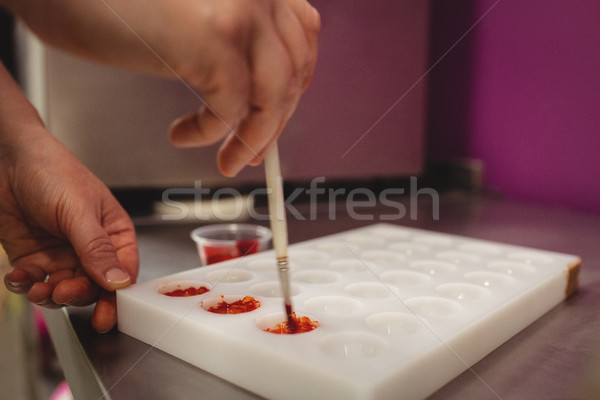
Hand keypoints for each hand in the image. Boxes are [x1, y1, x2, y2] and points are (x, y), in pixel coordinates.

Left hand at [0, 124, 138, 332]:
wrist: (6, 159)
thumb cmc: (52, 170)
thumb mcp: (79, 211)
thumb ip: (97, 249)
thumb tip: (118, 282)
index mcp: (113, 232)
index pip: (123, 271)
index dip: (116, 295)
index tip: (106, 316)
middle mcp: (90, 247)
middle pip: (93, 286)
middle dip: (77, 294)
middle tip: (63, 292)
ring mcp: (62, 254)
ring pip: (63, 290)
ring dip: (50, 295)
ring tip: (38, 286)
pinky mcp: (34, 257)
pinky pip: (35, 283)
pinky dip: (26, 286)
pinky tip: (20, 277)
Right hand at [165, 0, 320, 176]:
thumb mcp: (193, 10)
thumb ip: (232, 32)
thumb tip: (256, 87)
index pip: (302, 36)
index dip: (294, 82)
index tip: (278, 112)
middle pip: (294, 70)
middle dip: (274, 121)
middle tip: (252, 149)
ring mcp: (241, 11)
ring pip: (274, 95)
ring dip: (254, 139)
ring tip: (229, 158)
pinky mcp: (214, 40)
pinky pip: (232, 108)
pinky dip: (211, 133)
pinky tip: (186, 134)